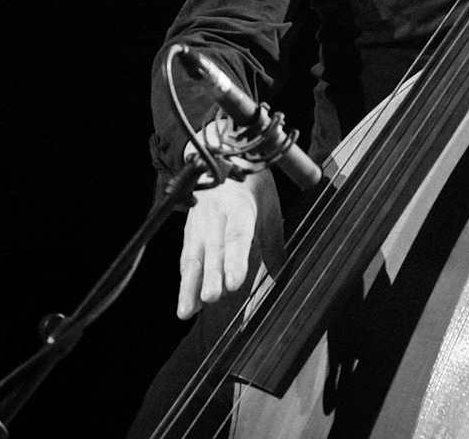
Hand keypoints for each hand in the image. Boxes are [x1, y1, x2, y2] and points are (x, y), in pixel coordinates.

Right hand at [176, 117, 286, 319]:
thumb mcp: (269, 208)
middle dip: (211, 276)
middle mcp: (216, 215)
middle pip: (213, 248)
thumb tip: (283, 274)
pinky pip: (186, 256)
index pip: (237, 235)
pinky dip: (185, 279)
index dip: (234, 260)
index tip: (233, 283)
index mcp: (240, 206)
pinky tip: (185, 300)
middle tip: (211, 299)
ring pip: (193, 255)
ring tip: (186, 310)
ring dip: (190, 285)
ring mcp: (199, 222)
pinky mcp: (188, 230)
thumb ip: (273, 244)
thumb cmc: (251, 186)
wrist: (223, 156)